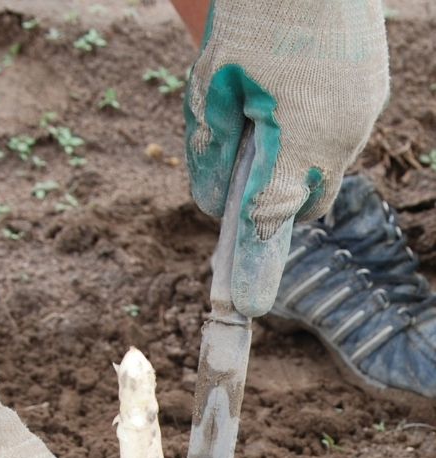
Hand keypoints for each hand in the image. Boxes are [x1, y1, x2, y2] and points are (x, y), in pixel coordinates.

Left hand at [185, 0, 388, 315]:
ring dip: (298, 167)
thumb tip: (215, 206)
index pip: (272, 218)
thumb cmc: (253, 13)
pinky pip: (341, 133)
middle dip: (278, 209)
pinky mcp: (372, 90)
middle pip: (307, 205)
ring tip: (269, 122)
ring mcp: (362, 113)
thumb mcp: (212, 84)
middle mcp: (340, 136)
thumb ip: (212, 154)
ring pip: (328, 169)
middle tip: (247, 190)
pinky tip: (293, 97)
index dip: (254, 257)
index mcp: (297, 141)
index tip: (245, 302)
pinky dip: (316, 134)